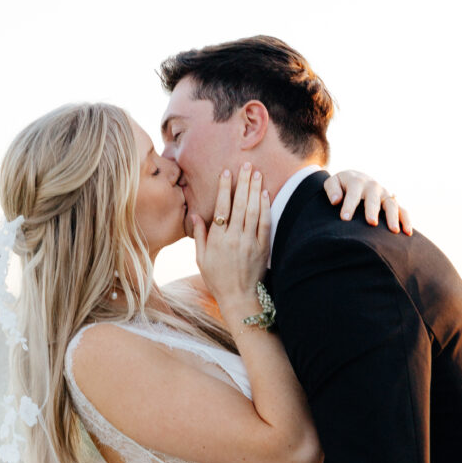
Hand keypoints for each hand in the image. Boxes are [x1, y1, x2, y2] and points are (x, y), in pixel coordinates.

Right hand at [192, 164, 270, 306]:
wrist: (239, 298)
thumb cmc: (217, 279)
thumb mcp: (201, 259)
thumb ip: (199, 236)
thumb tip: (196, 214)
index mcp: (218, 240)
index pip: (222, 208)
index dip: (225, 188)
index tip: (227, 173)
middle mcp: (234, 238)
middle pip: (239, 204)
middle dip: (243, 182)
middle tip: (247, 164)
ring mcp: (250, 243)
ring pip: (253, 211)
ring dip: (255, 190)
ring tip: (257, 173)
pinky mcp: (263, 248)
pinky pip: (265, 224)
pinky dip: (265, 208)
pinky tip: (265, 194)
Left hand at [323, 170, 412, 234]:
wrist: (357, 178)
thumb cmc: (341, 186)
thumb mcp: (333, 182)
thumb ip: (332, 190)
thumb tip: (335, 201)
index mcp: (357, 182)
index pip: (353, 193)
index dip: (349, 205)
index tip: (345, 218)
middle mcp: (373, 187)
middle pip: (374, 198)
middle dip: (373, 210)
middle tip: (371, 222)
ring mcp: (384, 194)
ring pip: (391, 204)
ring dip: (393, 217)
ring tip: (393, 231)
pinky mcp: (392, 202)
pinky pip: (402, 210)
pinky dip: (406, 220)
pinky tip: (408, 233)